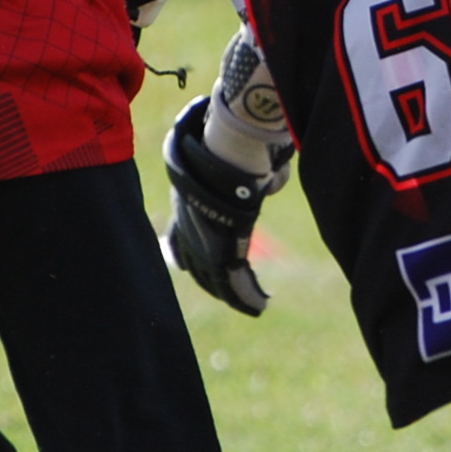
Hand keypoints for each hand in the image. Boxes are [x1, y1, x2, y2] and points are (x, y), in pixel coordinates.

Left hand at [162, 97, 289, 314]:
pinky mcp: (222, 251)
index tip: (183, 265)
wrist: (231, 147)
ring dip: (234, 293)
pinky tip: (259, 306)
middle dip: (210, 280)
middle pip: (195, 262)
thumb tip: (271, 182)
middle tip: (226, 293)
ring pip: (215, 277)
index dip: (182, 251)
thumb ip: (256, 176)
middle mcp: (188, 223)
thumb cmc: (239, 145)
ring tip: (253, 305)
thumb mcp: (242, 160)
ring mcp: (202, 239)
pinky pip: (234, 282)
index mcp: (187, 198)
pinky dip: (247, 297)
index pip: (179, 234)